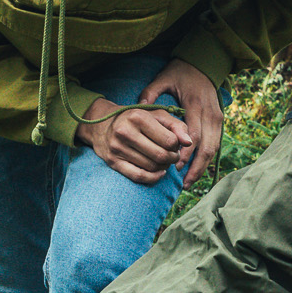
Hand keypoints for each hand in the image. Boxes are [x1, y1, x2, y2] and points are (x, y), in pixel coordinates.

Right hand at [75, 95, 193, 183]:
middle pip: (161, 155)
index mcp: (138, 117)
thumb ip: (176, 126)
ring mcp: (117, 148)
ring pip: (152, 167)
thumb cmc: (136, 119)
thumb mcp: (157, 115)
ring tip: (164, 161)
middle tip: (172, 156)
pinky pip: (138, 176)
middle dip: (172, 158)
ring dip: (163, 167)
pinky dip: (153, 177)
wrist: (103, 123)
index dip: (177, 146)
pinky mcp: (113, 162)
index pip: (169, 140)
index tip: (175, 145)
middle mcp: (125, 132)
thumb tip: (188, 143)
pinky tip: (159, 173)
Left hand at [138, 58, 223, 185]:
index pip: (193, 135)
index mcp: (196, 105)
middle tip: (183, 183)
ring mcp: (218, 118)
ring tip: (189, 182)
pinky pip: (216, 145)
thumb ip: (151, 92)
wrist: (203, 64)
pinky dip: (206, 160)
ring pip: (214, 149)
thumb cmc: (180, 73)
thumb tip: (139, 105)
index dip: (185, 153)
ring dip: (202, 167)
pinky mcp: (220, 121)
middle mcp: (210, 114)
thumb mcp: (163, 78)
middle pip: (207, 147)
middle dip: (195, 167)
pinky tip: (196, 170)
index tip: (175, 166)